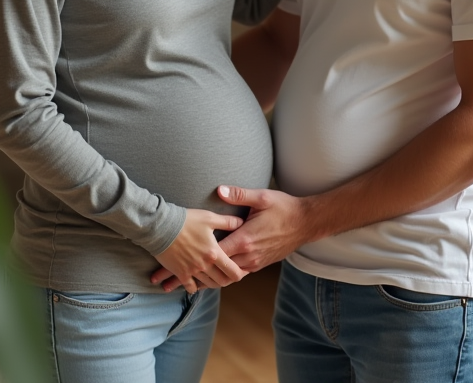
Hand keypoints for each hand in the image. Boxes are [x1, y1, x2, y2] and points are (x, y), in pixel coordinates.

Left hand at [151, 185, 312, 291]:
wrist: (307, 223)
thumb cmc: (284, 208)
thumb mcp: (262, 197)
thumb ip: (239, 195)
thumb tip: (220, 190)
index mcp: (244, 240)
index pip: (211, 256)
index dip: (188, 263)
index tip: (169, 267)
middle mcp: (247, 256)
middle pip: (213, 273)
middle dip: (187, 278)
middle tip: (165, 281)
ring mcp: (254, 263)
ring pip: (224, 279)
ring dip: (204, 280)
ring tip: (181, 283)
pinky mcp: (258, 264)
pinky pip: (236, 276)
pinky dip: (220, 278)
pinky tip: (209, 276)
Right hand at [151, 208, 245, 294]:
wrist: (160, 227)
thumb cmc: (186, 220)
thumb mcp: (209, 218)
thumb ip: (228, 222)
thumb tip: (241, 222)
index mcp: (214, 253)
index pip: (233, 271)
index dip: (241, 273)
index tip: (243, 271)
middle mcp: (205, 265)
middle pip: (222, 281)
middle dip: (228, 280)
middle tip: (230, 275)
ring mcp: (192, 271)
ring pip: (208, 285)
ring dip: (213, 283)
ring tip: (216, 277)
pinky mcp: (180, 273)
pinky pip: (190, 287)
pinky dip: (195, 287)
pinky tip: (197, 284)